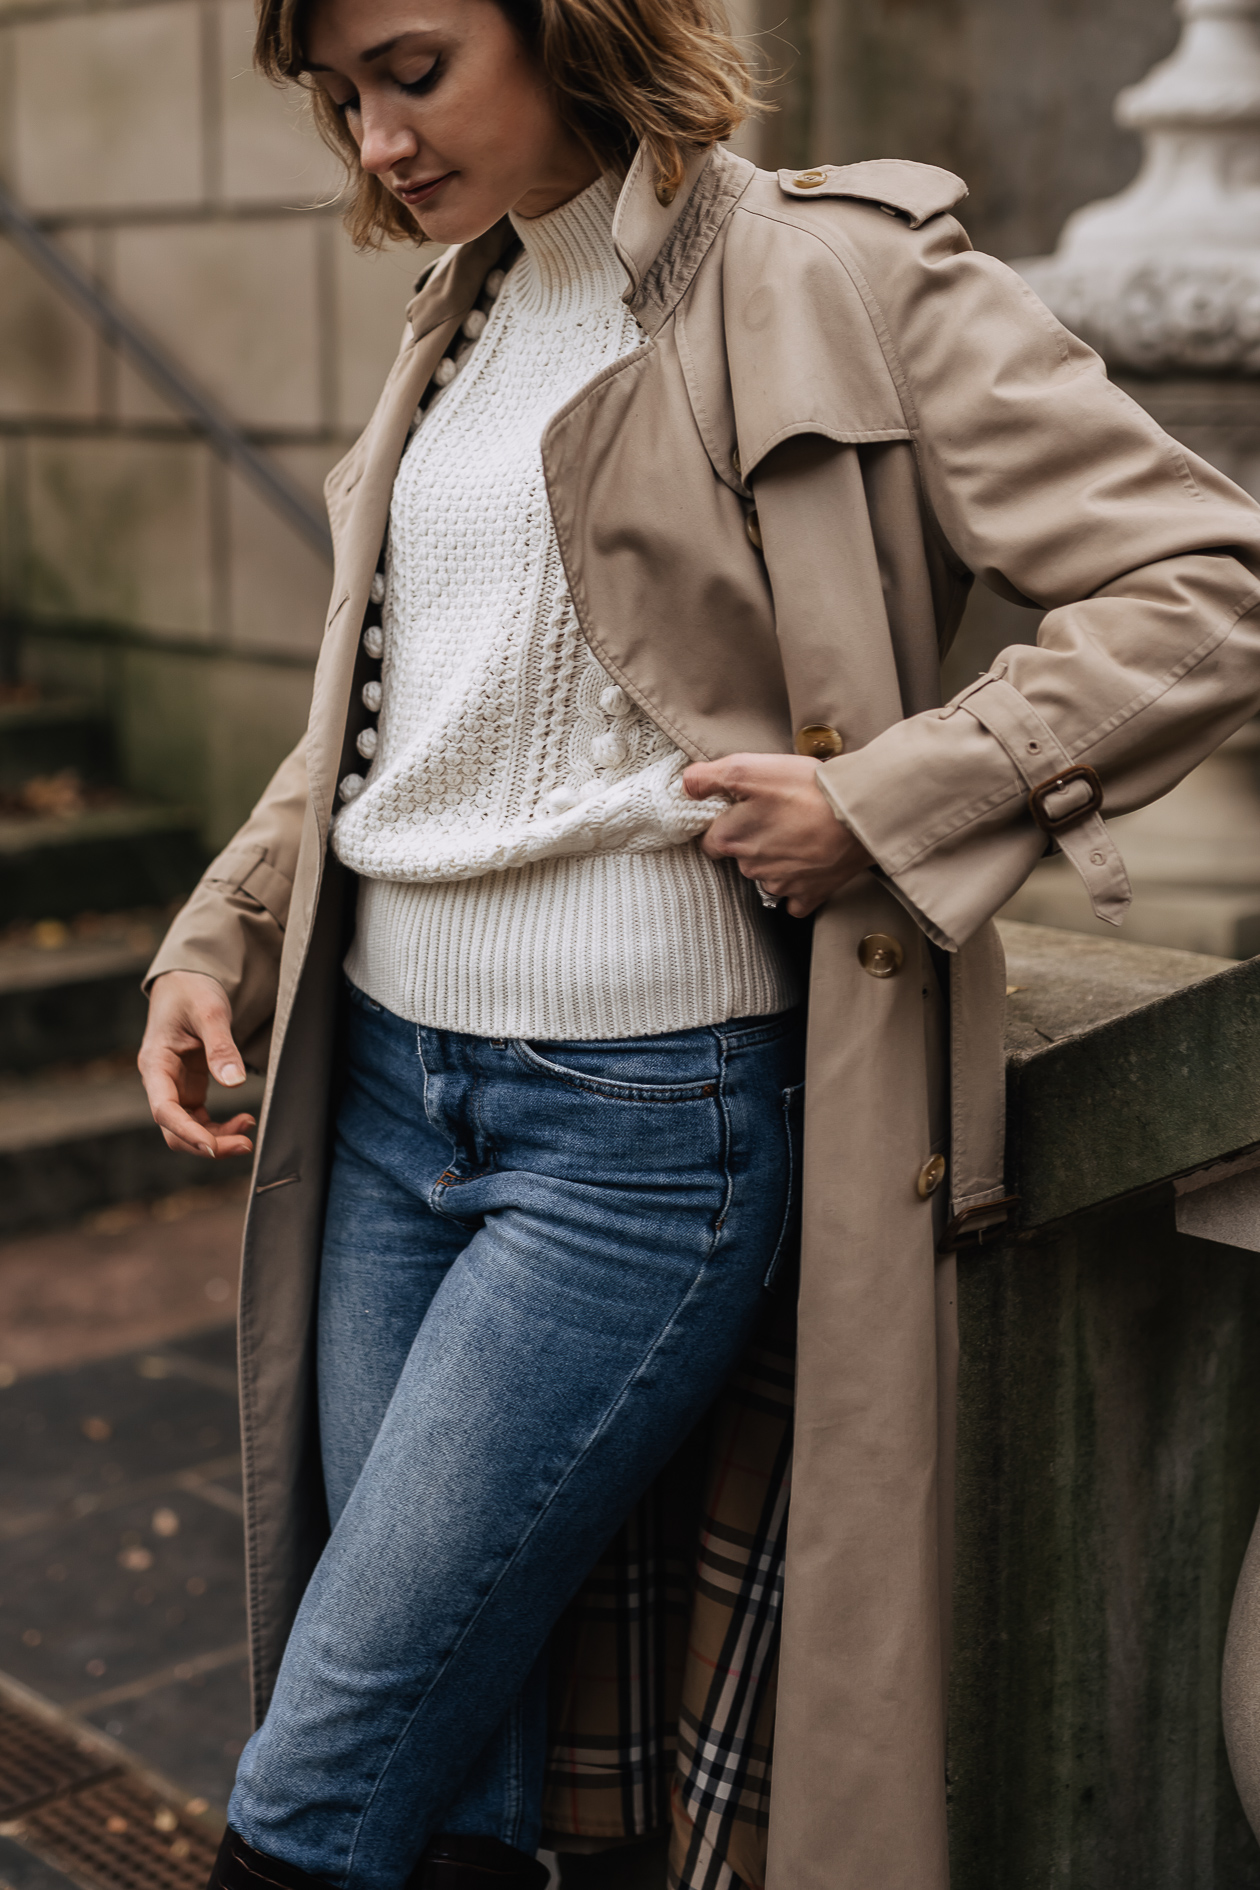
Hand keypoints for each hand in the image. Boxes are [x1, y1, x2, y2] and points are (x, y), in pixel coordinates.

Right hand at [138, 971, 255, 1159]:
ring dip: (216, 1139)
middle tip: (245, 1144)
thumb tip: (234, 1083)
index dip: (187, 1132)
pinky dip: (220, 1127)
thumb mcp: (210, 1012)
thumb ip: (221, 1047)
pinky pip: (200, 1119)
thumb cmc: (192, 991)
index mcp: (156, 1063)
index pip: (164, 1109)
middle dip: (206, 1144)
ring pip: (188, 1129)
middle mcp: (161, 1081)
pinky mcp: (189, 1088)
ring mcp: (175, 1087)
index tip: (212, 1147)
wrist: (187, 981)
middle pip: (174, 1129)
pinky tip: (244, 1120)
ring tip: (248, 1136)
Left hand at [683, 753, 873, 917]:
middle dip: (752, 840)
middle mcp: (751, 867)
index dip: (725, 824)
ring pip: (766, 876)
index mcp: (731, 839)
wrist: (858, 814)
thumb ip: (708, 777)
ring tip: (799, 833)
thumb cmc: (804, 789)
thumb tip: (686, 787)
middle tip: (777, 816)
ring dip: (776, 860)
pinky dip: (799, 885)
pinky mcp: (810, 895)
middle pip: (740, 857)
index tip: (744, 811)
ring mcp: (781, 884)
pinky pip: (795, 899)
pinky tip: (809, 863)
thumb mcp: (748, 768)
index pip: (711, 840)